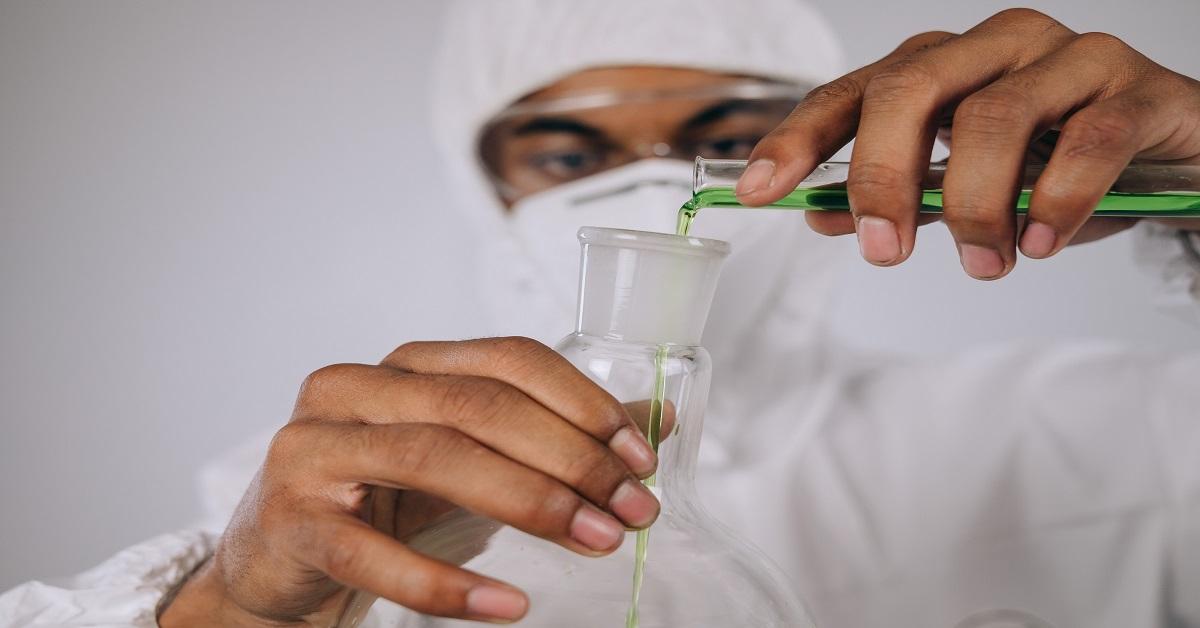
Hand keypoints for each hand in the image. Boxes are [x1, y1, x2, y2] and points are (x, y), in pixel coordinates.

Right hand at [159, 337, 664, 625]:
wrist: (274, 560)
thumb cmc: (381, 500)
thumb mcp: (470, 458)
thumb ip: (553, 436)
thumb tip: (657, 422)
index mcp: (407, 364)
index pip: (508, 359)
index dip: (583, 402)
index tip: (640, 457)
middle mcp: (356, 388)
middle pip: (479, 406)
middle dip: (570, 457)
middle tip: (631, 508)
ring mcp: (316, 449)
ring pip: (434, 458)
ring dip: (529, 502)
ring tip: (594, 540)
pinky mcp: (292, 519)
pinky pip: (375, 552)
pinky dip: (447, 583)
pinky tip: (508, 604)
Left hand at [739, 8, 1199, 278]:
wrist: (1172, 155)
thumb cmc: (1057, 165)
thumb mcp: (964, 187)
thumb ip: (897, 196)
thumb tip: (815, 213)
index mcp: (942, 65)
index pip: (851, 93)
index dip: (798, 140)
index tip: (755, 191)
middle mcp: (996, 46)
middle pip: (909, 90)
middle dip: (880, 177)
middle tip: (884, 251)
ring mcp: (1068, 58)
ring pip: (992, 119)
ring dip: (975, 207)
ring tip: (984, 261)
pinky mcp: (1136, 89)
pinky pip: (1086, 141)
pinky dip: (1055, 201)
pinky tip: (1041, 242)